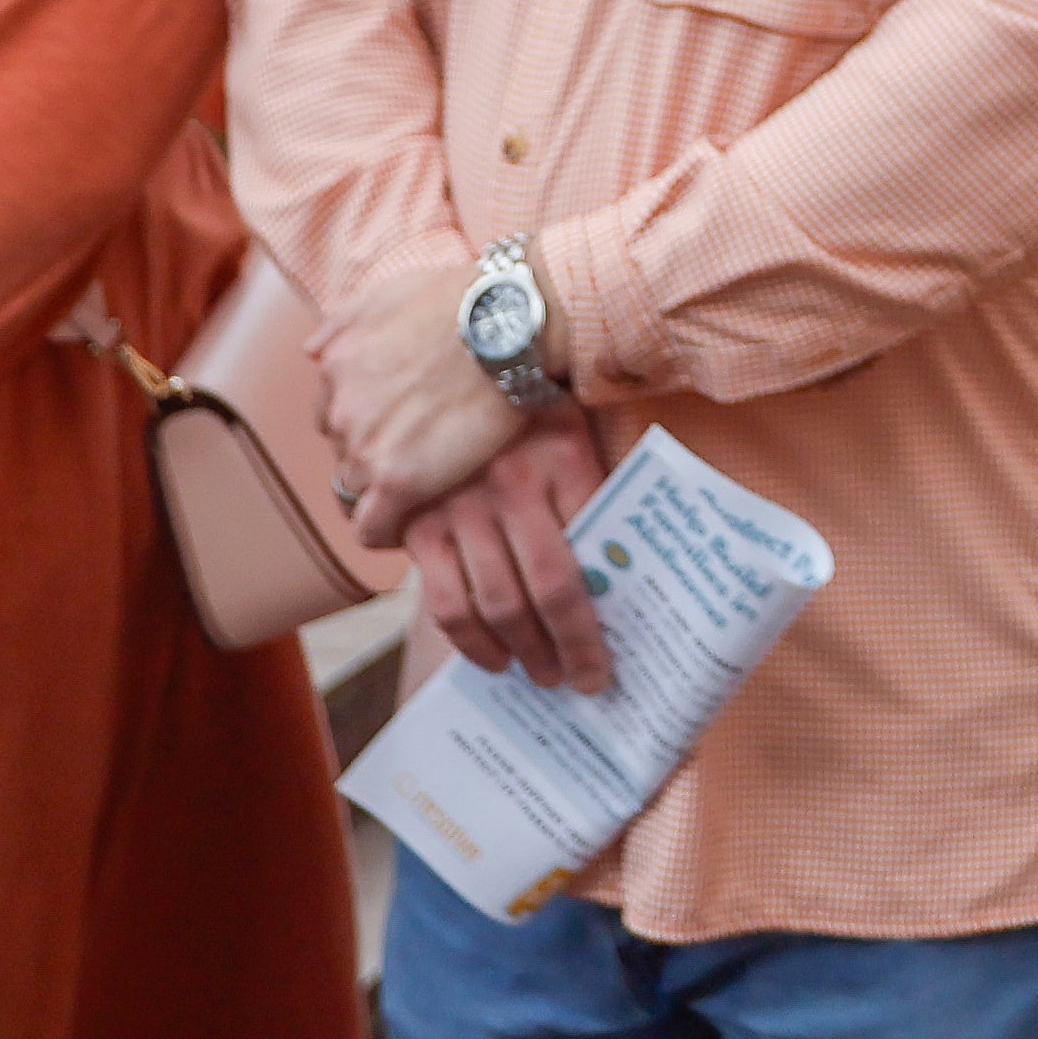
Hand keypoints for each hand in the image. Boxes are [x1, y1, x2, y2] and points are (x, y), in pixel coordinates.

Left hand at [321, 241, 533, 527]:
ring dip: (381, 491)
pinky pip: (370, 528)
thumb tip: (310, 352)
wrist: (506, 325)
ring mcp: (365, 447)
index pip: (332, 413)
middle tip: (418, 453)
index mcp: (336, 366)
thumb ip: (343, 323)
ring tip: (422, 488)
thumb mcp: (388, 293)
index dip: (364, 422)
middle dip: (373, 453)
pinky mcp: (398, 482)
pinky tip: (408, 525)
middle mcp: (341, 408)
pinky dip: (384, 531)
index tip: (394, 428)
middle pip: (343, 451)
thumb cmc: (459, 301)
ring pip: (355, 489)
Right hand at [400, 409, 616, 695]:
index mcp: (563, 456)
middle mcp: (512, 483)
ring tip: (543, 675)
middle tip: (583, 681)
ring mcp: (460, 505)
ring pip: (497, 604)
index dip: (602, 620)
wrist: (453, 357)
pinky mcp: (419, 522)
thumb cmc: (527, 400)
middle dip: (569, 650)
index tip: (611, 660)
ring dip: (524, 653)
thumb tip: (619, 568)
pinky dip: (471, 642)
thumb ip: (590, 490)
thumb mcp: (573, 426)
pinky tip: (493, 658)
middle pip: (549, 591)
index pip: (593, 554)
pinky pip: (445, 601)